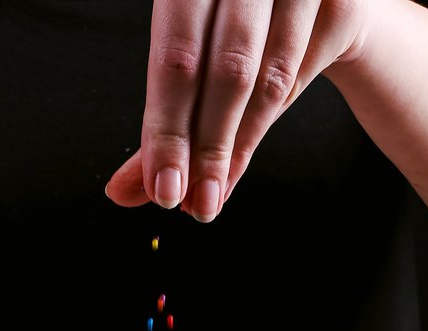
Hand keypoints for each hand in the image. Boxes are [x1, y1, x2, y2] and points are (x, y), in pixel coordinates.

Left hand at [105, 0, 366, 220]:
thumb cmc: (238, 28)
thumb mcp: (192, 55)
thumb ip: (163, 117)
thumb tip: (123, 191)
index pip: (176, 56)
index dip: (169, 129)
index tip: (164, 189)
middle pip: (228, 69)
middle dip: (208, 147)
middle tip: (195, 204)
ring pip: (271, 78)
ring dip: (240, 145)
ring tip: (215, 192)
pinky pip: (303, 73)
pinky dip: (268, 121)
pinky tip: (242, 155)